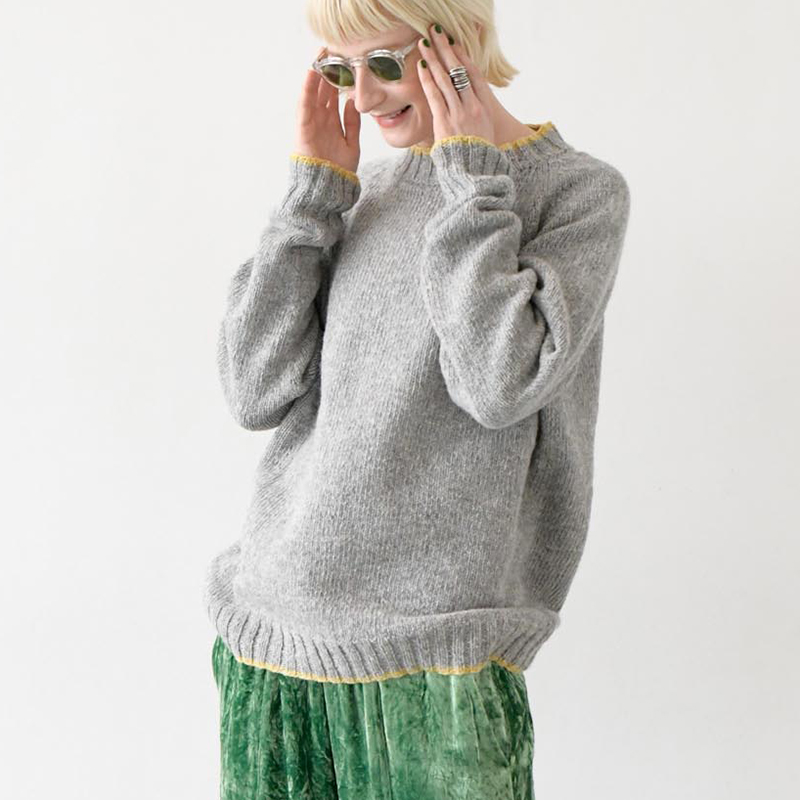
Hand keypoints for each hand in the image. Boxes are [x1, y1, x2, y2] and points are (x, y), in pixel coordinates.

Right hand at [293, 52, 360, 173]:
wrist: (327, 191)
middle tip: (333, 48)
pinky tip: (312, 71)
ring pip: (314, 92)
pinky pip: (305, 104)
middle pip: (323, 89)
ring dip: (317, 72)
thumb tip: (353, 104)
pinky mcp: (303, 128)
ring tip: (321, 52)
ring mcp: (311, 123)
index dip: (339, 78)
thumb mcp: (351, 144)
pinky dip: (307, 88)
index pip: (334, 94)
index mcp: (332, 123)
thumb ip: (352, 124)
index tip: (346, 60)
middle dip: (328, 69)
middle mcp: (320, 120)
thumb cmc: (339, 172)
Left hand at [416, 24, 494, 145]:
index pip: (474, 74)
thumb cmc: (479, 156)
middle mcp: (473, 105)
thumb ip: (476, 116)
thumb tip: (467, 106)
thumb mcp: (486, 132)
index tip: (454, 44)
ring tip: (425, 43)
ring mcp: (459, 113)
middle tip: (436, 33)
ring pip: (445, 79)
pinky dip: (428, 79)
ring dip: (433, 58)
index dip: (463, 57)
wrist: (476, 173)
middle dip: (445, 49)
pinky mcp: (445, 121)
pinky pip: (435, 96)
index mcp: (485, 106)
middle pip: (458, 71)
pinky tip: (422, 66)